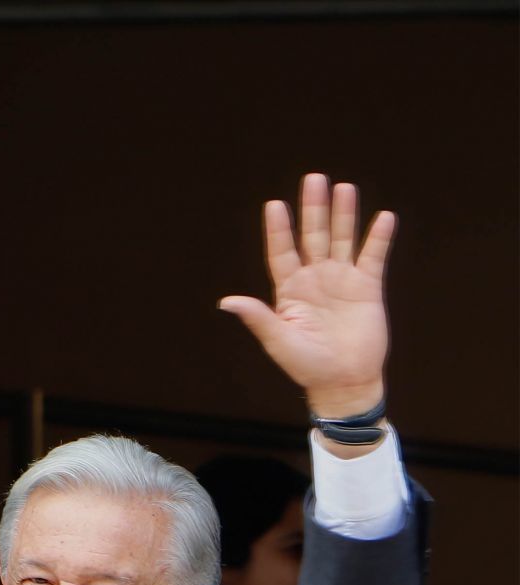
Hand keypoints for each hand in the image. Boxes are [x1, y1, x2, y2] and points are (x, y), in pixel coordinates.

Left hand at [219, 173, 392, 416]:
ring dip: (343, 214)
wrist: (343, 381)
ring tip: (344, 188)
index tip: (274, 205)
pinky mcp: (368, 288)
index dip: (278, 230)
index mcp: (289, 290)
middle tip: (313, 179)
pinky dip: (378, 238)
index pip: (281, 252)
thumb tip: (227, 301)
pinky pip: (373, 257)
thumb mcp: (278, 340)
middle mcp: (315, 279)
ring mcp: (342, 280)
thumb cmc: (305, 364)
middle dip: (313, 208)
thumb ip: (258, 317)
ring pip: (341, 239)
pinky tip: (383, 218)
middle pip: (312, 236)